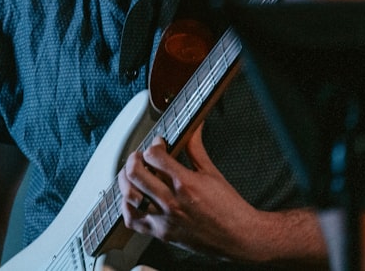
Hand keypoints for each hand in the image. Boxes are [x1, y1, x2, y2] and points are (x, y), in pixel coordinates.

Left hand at [116, 124, 262, 261]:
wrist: (239, 238)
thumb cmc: (229, 208)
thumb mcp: (212, 173)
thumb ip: (196, 148)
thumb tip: (194, 127)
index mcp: (186, 184)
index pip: (155, 156)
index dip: (154, 145)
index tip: (158, 144)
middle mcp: (172, 202)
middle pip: (136, 174)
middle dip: (134, 158)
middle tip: (140, 156)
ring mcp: (164, 220)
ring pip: (129, 196)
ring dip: (125, 180)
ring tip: (132, 173)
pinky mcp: (161, 234)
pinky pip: (132, 221)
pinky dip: (126, 206)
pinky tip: (132, 197)